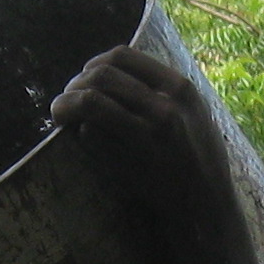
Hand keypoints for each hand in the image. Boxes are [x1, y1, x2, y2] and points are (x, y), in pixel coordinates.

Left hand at [49, 48, 233, 221]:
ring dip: (66, 105)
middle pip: (100, 75)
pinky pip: (90, 134)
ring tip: (59, 114)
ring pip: (90, 101)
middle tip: (66, 99)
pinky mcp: (131, 159)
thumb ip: (162, 91)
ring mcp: (147, 132)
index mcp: (179, 88)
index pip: (122, 56)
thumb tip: (113, 72)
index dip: (94, 64)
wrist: (204, 207)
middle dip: (75, 84)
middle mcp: (164, 106)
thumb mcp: (194, 114)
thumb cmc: (197, 160)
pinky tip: (78, 140)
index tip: (85, 78)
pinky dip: (79, 134)